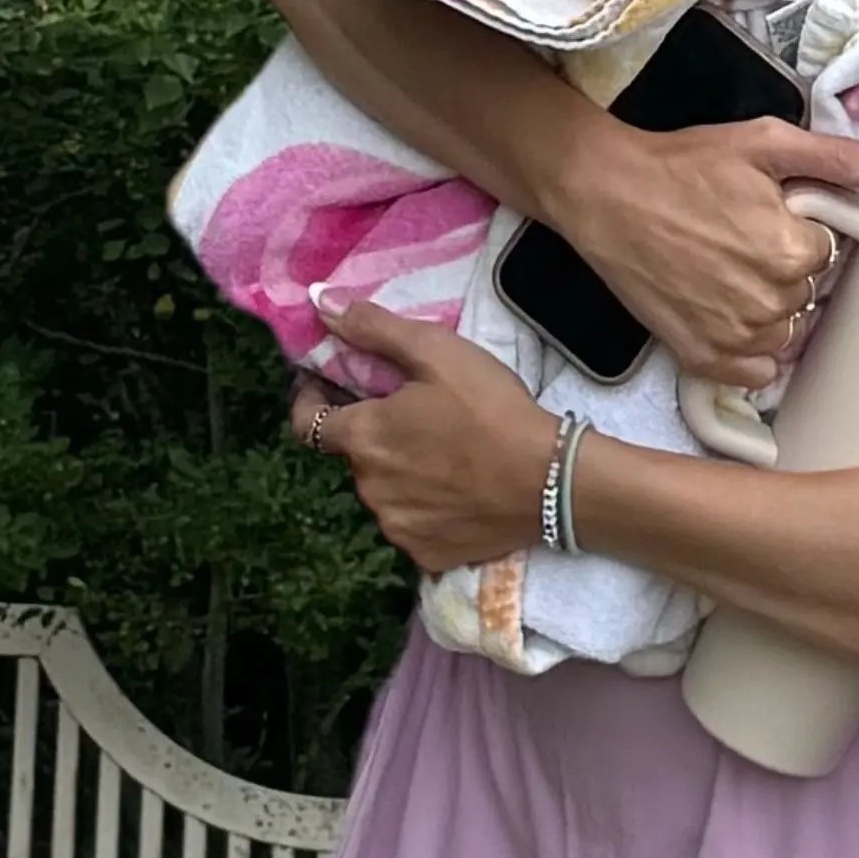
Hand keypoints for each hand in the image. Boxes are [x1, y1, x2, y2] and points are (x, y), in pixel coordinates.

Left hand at [301, 301, 572, 571]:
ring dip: (399, 472)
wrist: (552, 480)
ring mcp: (396, 526)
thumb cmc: (491, 409)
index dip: (312, 400)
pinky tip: (457, 489)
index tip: (331, 386)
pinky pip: (412, 524)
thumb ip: (374, 328)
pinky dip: (425, 507)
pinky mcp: (426, 554)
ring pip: (383, 491)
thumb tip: (318, 303)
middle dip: (374, 433)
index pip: (306, 423)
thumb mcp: (437, 352)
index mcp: (364, 438)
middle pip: (355, 455)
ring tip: (443, 452)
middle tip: (415, 414)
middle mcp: (368, 488)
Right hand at [543, 115, 858, 388]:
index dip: (803, 231)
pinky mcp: (703, 357)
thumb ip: (835, 157)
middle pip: (808, 292)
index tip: (769, 215)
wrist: (606, 194)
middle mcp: (771, 302)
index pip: (830, 252)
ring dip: (770, 308)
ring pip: (785, 330)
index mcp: (795, 251)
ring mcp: (736, 336)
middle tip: (742, 237)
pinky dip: (750, 349)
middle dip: (786, 268)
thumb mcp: (763, 143)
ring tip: (730, 271)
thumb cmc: (683, 165)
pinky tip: (728, 313)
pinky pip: (756, 370)